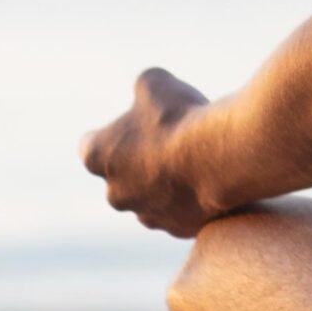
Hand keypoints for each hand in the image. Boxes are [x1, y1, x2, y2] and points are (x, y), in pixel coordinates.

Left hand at [79, 67, 217, 236]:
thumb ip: (142, 89)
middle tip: (171, 137)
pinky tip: (213, 174)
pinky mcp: (179, 229)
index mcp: (98, 156)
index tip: (135, 122)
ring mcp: (147, 215)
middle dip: (141, 159)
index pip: (90, 145)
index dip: (112, 131)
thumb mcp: (154, 82)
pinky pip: (182, 212)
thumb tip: (146, 95)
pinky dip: (193, 197)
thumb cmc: (180, 117)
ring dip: (166, 180)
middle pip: (122, 175)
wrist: (221, 156)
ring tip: (197, 155)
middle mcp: (115, 193)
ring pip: (151, 197)